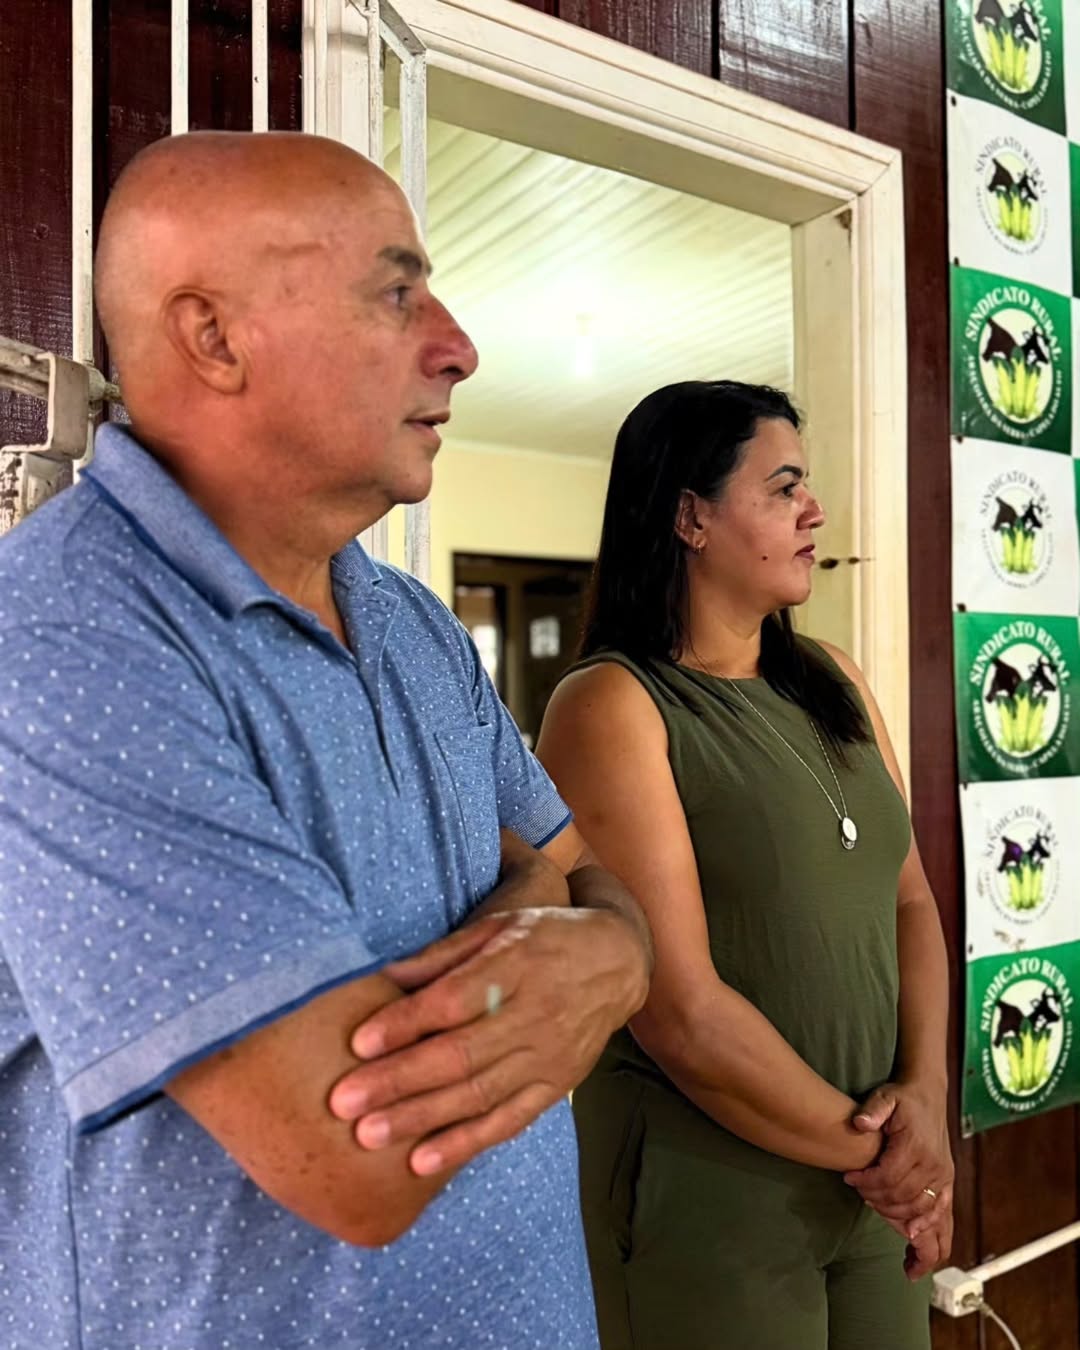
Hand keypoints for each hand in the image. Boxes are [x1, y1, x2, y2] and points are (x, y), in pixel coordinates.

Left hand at [328, 905, 649, 1176]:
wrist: (618, 962)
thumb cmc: (544, 937)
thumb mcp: (498, 925)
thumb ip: (443, 954)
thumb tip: (383, 977)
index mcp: (515, 965)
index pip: (453, 1000)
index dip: (405, 1023)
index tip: (359, 1043)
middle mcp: (533, 1014)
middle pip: (459, 1054)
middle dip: (397, 1081)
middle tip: (344, 1102)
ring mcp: (547, 1056)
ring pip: (478, 1094)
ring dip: (420, 1118)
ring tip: (369, 1136)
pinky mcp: (555, 1086)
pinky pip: (508, 1121)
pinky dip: (465, 1143)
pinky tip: (423, 1160)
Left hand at [844, 1080, 953, 1271]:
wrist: (928, 1096)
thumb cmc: (903, 1099)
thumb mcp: (885, 1097)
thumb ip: (873, 1110)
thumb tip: (859, 1123)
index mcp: (916, 1146)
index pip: (889, 1177)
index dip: (866, 1183)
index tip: (850, 1178)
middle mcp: (934, 1165)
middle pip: (902, 1197)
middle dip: (876, 1199)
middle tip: (860, 1192)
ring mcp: (943, 1178)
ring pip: (920, 1211)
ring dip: (896, 1217)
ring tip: (876, 1212)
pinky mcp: (947, 1184)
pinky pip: (941, 1216)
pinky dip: (928, 1233)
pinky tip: (914, 1244)